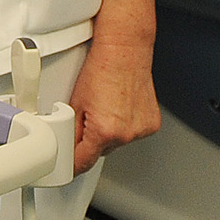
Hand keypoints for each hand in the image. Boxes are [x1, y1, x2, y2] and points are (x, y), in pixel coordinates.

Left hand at [68, 32, 160, 174]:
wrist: (124, 52)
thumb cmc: (101, 69)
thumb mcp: (75, 102)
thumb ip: (71, 130)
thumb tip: (67, 147)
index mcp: (104, 132)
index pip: (84, 163)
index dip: (73, 165)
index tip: (69, 167)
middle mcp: (125, 135)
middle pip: (101, 151)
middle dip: (92, 140)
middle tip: (90, 116)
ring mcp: (140, 131)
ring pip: (118, 142)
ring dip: (110, 133)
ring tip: (108, 106)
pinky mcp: (151, 125)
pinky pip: (132, 133)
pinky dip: (126, 125)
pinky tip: (121, 107)